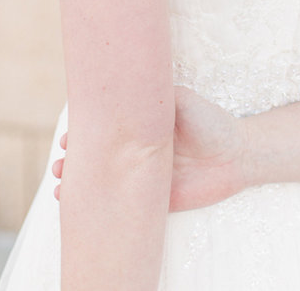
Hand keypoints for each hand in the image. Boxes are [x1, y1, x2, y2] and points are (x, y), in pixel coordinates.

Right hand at [51, 86, 247, 210]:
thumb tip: (123, 90)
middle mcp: (138, 153)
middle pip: (98, 158)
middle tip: (61, 164)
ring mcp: (144, 178)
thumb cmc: (210, 121)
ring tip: (64, 186)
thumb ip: (155, 95)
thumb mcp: (180, 100)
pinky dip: (102, 209)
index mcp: (141, 128)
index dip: (82, 135)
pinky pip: (124, 208)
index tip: (66, 139)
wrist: (237, 155)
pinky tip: (83, 210)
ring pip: (104, 184)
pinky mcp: (154, 203)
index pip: (104, 131)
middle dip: (74, 162)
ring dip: (80, 185)